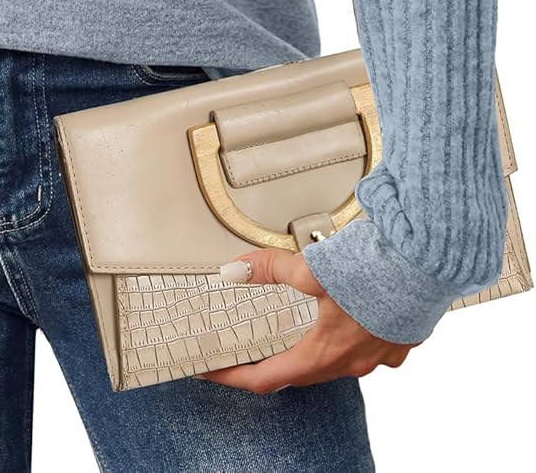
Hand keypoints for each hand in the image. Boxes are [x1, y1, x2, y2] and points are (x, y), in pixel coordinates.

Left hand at [195, 247, 420, 391]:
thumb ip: (271, 269)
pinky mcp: (397, 338)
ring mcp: (379, 354)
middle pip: (301, 371)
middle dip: (273, 361)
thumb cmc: (377, 271)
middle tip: (249, 349)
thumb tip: (239, 269)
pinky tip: (345, 313)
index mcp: (325, 353)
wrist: (428, 264)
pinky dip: (348, 334)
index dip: (235, 376)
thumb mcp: (311, 268)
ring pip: (336, 359)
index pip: (267, 378)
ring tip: (295, 327)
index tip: (213, 373)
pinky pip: (366, 345)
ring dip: (313, 346)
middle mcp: (353, 362)